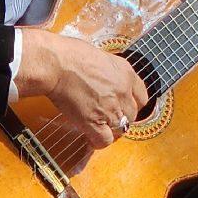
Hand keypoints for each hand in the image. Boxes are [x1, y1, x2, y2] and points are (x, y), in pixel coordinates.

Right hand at [17, 29, 148, 149]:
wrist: (55, 64)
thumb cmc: (69, 54)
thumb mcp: (100, 56)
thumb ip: (108, 71)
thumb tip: (103, 77)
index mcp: (126, 73)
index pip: (142, 96)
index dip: (133, 104)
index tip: (125, 106)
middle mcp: (123, 91)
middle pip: (132, 114)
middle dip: (121, 116)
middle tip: (108, 116)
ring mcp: (110, 108)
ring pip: (120, 128)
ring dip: (110, 128)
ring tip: (98, 126)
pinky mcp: (94, 121)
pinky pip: (104, 140)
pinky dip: (98, 142)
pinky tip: (90, 138)